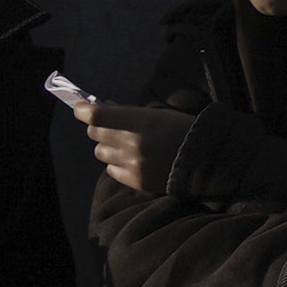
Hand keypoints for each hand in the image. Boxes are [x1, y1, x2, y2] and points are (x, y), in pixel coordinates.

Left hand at [75, 103, 200, 195]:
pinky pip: (111, 170)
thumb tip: (102, 106)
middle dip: (98, 127)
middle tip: (108, 125)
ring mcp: (133, 164)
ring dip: (107, 146)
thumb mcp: (156, 114)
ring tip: (124, 145)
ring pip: (100, 152)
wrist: (206, 157)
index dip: (83, 110)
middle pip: (95, 133)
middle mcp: (132, 143)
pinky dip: (116, 163)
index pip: (97, 116)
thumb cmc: (181, 129)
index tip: (80, 108)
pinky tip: (132, 159)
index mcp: (140, 122)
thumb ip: (127, 112)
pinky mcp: (136, 180)